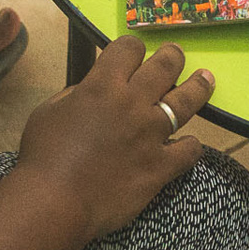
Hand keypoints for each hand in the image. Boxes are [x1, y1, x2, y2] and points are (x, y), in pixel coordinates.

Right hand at [16, 37, 210, 239]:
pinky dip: (191, 146)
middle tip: (176, 55)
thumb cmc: (43, 156)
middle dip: (173, 56)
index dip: (132, 48)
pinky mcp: (161, 166)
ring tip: (206, 79)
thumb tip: (92, 89)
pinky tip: (188, 145)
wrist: (54, 202)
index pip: (129, 49)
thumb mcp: (49, 111)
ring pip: (187, 101)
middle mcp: (133, 103)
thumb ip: (76, 94)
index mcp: (102, 86)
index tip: (134, 53)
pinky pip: (189, 150)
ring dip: (199, 87)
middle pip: (165, 66)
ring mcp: (151, 134)